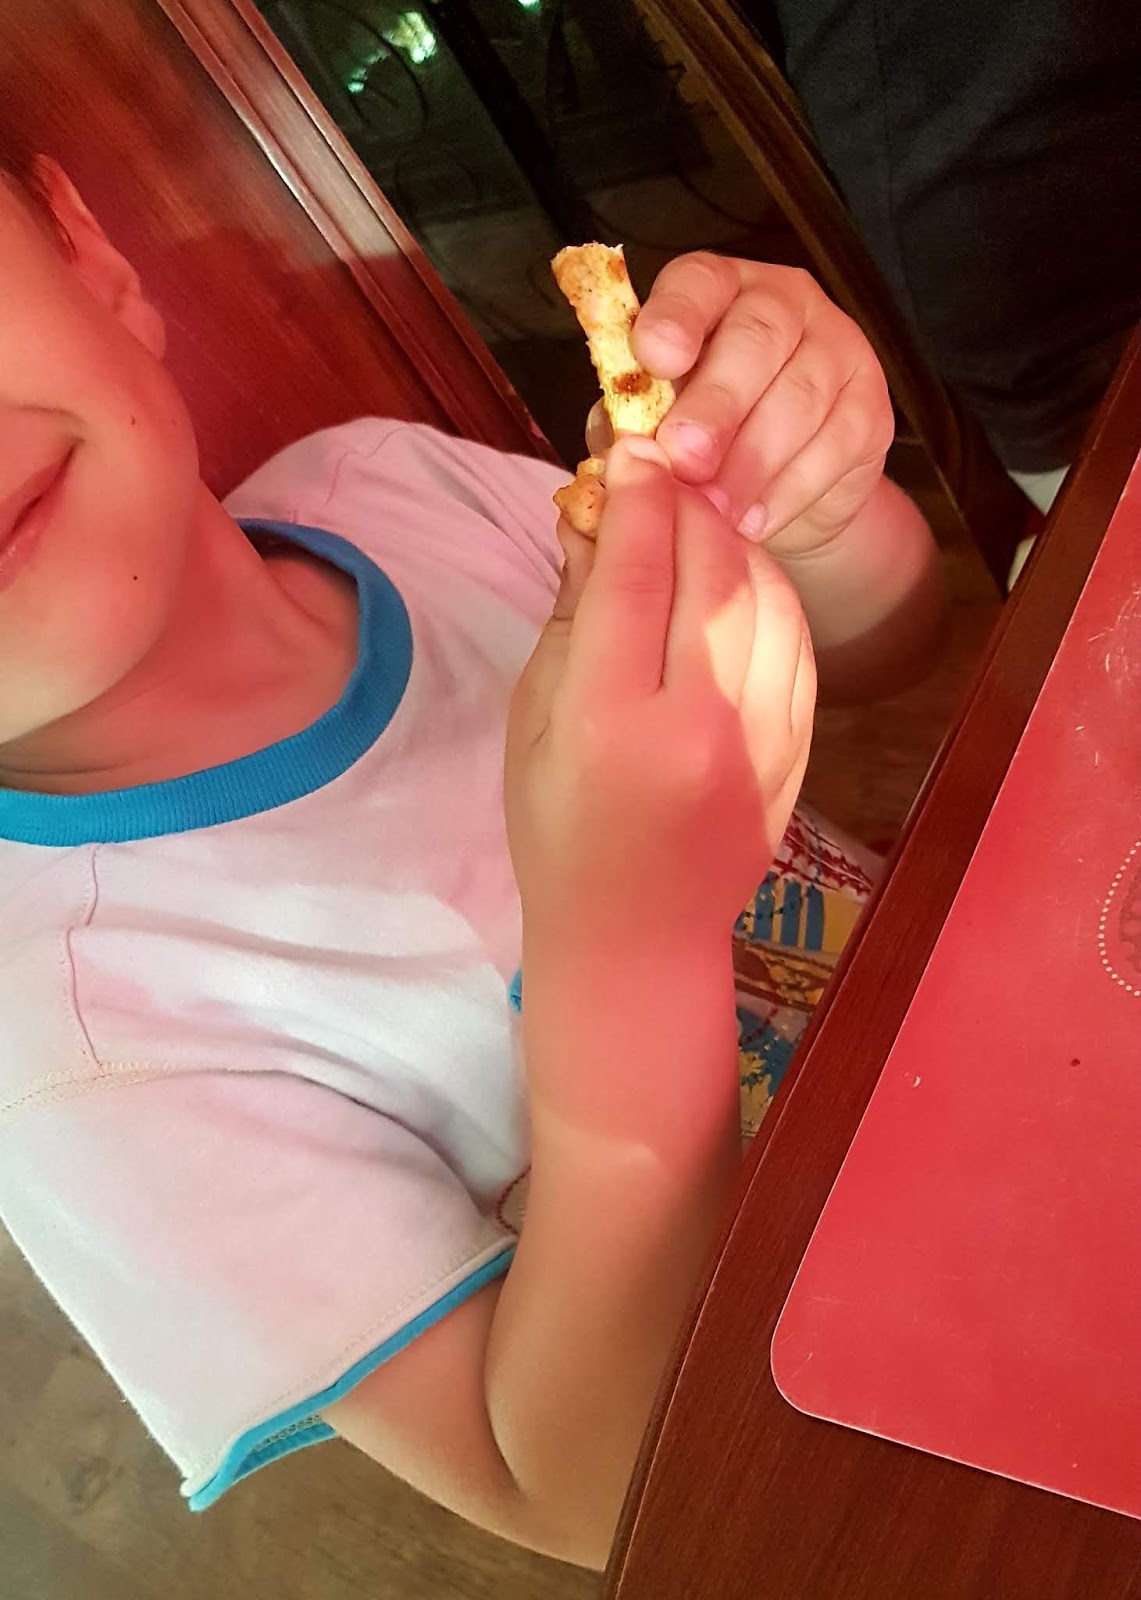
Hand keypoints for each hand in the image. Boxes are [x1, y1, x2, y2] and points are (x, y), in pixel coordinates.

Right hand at [506, 438, 815, 944]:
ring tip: (701, 527)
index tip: (632, 450)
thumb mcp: (533, 721)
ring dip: (737, 542)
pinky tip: (740, 583)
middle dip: (691, 504)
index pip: (636, 575)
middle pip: (713, 572)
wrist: (636, 934)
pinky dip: (771, 595)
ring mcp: (760, 743)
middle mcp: (697, 726)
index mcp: (610, 721)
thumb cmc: (558, 830)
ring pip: (770, 599)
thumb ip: (569, 615)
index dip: (637, 498)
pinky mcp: (797, 754)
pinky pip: (798, 645)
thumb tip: (594, 516)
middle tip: (667, 474)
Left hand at [606, 254, 895, 557]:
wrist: (780, 493)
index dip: (676, 316)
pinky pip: (834, 446)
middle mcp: (783, 302)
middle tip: (685, 460)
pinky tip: (755, 521)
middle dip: (717, 405)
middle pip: (757, 339)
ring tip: (714, 511)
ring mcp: (837, 349)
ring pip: (800, 397)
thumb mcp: (655, 424)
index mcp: (716, 291)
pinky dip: (790, 490)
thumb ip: (634, 422)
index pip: (699, 282)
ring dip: (751, 461)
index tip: (653, 358)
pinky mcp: (871, 408)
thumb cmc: (701, 443)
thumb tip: (620, 450)